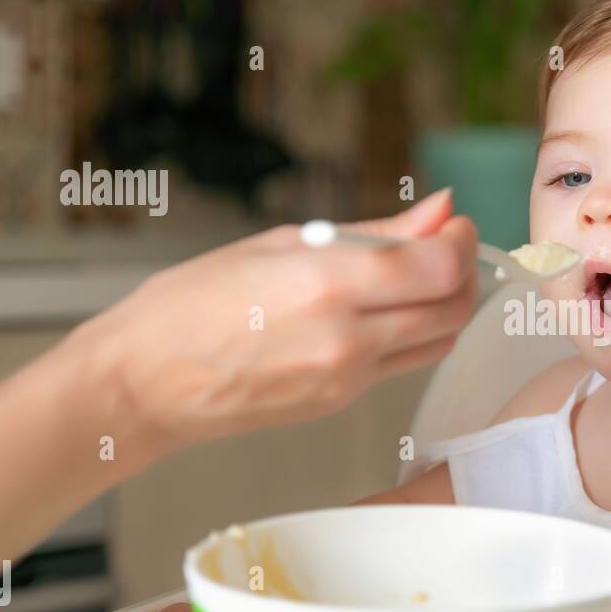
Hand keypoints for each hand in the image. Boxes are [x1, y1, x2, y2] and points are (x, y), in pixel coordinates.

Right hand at [71, 188, 477, 460]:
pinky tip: (378, 310)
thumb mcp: (282, 243)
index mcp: (328, 285)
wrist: (146, 382)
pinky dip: (409, 332)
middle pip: (453, 308)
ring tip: (415, 276)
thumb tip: (438, 210)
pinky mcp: (342, 401)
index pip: (439, 267)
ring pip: (437, 340)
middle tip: (445, 246)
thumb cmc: (193, 303)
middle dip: (464, 272)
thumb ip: (374, 231)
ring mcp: (348, 378)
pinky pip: (401, 364)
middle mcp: (348, 338)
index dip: (462, 241)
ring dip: (445, 305)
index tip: (454, 224)